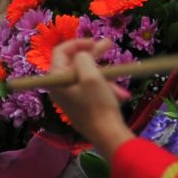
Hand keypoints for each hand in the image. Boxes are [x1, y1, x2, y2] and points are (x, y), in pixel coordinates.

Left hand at [44, 39, 133, 157]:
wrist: (107, 135)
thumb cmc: (98, 104)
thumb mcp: (92, 75)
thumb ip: (84, 58)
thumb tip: (83, 54)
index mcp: (56, 80)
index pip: (60, 51)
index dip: (78, 43)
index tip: (95, 42)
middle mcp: (60, 87)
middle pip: (74, 62)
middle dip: (94, 55)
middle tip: (110, 45)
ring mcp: (70, 97)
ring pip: (87, 75)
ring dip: (104, 74)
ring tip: (120, 76)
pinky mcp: (81, 105)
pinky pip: (92, 89)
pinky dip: (105, 87)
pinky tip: (121, 95)